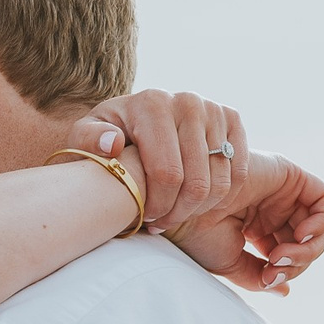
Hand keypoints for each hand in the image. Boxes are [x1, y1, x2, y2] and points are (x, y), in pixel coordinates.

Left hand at [75, 89, 247, 242]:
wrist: (134, 119)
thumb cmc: (106, 137)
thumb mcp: (84, 137)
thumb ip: (89, 140)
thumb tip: (113, 144)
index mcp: (153, 104)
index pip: (167, 174)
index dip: (157, 206)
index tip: (144, 217)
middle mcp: (188, 101)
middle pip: (196, 182)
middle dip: (177, 213)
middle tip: (160, 221)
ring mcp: (213, 109)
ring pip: (219, 182)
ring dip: (198, 209)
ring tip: (175, 213)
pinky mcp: (233, 119)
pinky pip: (239, 173)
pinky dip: (220, 196)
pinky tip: (197, 202)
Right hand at [168, 151, 323, 293]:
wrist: (182, 206)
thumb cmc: (196, 234)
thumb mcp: (231, 263)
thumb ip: (260, 277)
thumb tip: (285, 290)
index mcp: (257, 228)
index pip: (291, 254)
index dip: (287, 271)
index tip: (265, 279)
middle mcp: (271, 209)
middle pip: (308, 242)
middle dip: (298, 263)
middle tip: (273, 270)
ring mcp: (281, 192)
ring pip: (319, 225)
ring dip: (308, 249)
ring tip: (281, 257)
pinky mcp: (289, 175)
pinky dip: (321, 222)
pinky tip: (301, 236)